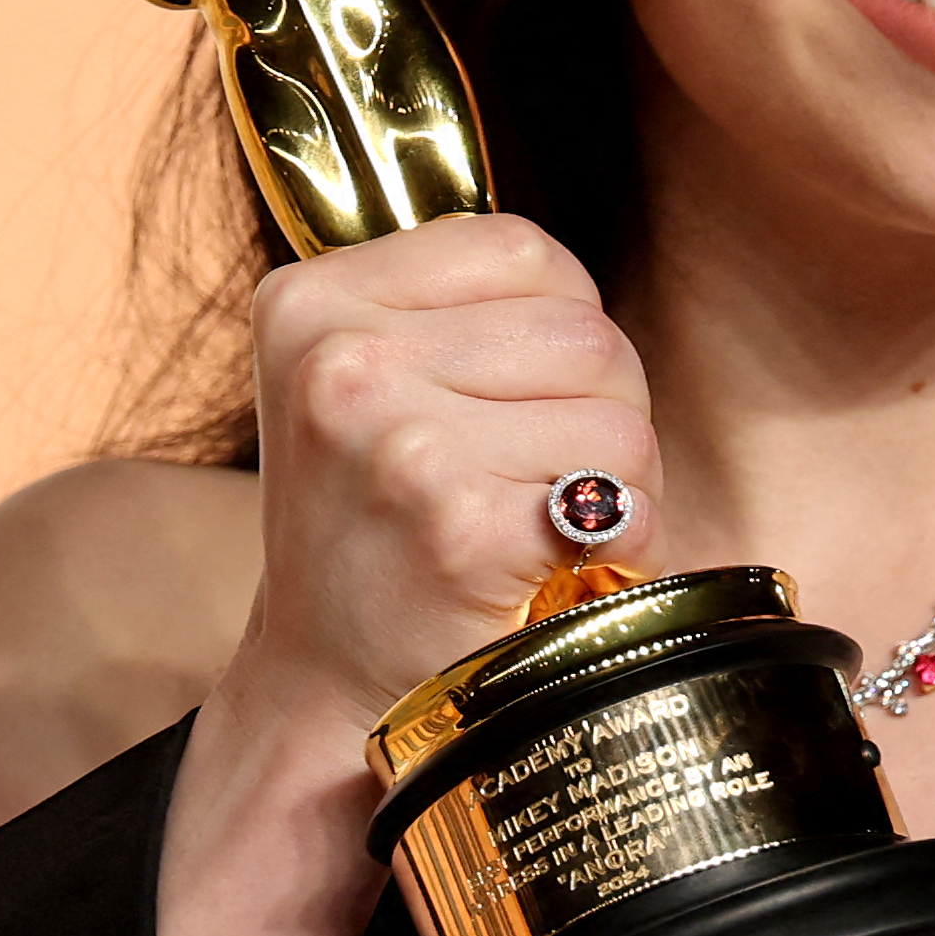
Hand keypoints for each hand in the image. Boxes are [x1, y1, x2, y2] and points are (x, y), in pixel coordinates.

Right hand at [231, 212, 656, 720]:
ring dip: (615, 478)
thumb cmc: (372, 528)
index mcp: (311, 303)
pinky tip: (556, 566)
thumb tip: (571, 279)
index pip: (522, 248)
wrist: (328, 687)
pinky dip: (622, 540)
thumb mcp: (360, 384)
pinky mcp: (462, 531)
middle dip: (599, 407)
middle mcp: (343, 364)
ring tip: (541, 521)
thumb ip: (447, 307)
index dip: (558, 319)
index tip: (519, 394)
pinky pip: (623, 498)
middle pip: (585, 332)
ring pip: (619, 413)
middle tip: (539, 476)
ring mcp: (400, 447)